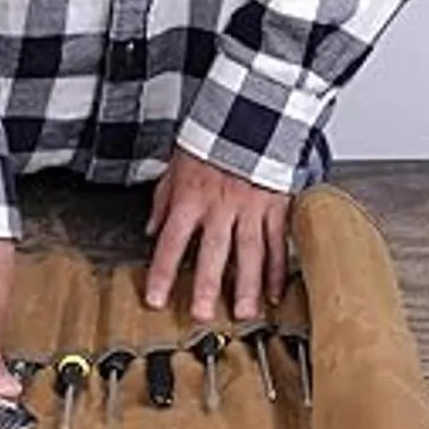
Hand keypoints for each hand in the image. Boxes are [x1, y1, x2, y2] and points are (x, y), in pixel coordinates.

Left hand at [145, 149, 291, 321]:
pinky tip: (274, 293)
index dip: (162, 272)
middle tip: (201, 316)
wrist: (251, 112)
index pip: (172, 242)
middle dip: (206, 286)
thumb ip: (164, 200)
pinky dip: (277, 269)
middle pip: (212, 252)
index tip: (156, 300)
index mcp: (191, 198)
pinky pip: (277, 242)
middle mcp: (220, 206)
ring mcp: (251, 207)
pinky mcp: (276, 205)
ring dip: (246, 286)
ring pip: (249, 252)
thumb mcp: (176, 165)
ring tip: (242, 313)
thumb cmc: (212, 139)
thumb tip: (151, 230)